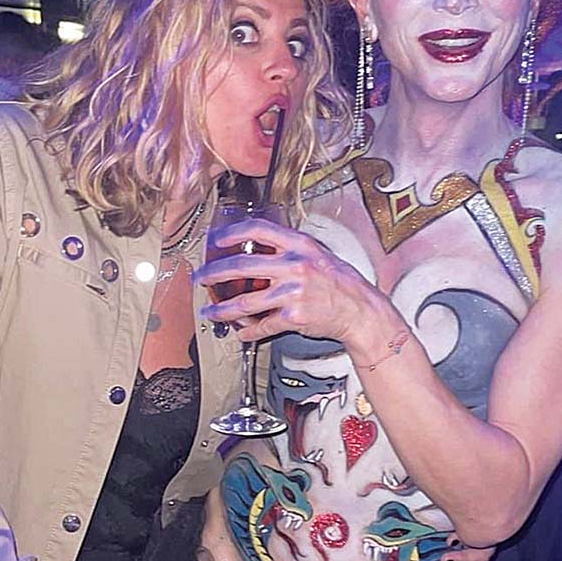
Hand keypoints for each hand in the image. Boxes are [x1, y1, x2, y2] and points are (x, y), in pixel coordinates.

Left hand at [197, 218, 392, 343]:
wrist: (360, 310)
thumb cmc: (339, 282)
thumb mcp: (317, 254)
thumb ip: (288, 250)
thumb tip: (256, 249)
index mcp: (299, 245)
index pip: (258, 229)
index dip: (233, 233)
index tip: (217, 240)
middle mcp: (294, 266)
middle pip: (242, 266)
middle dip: (214, 273)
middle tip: (201, 278)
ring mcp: (292, 292)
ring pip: (245, 302)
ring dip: (223, 309)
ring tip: (212, 312)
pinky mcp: (293, 317)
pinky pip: (262, 325)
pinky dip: (247, 331)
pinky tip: (240, 331)